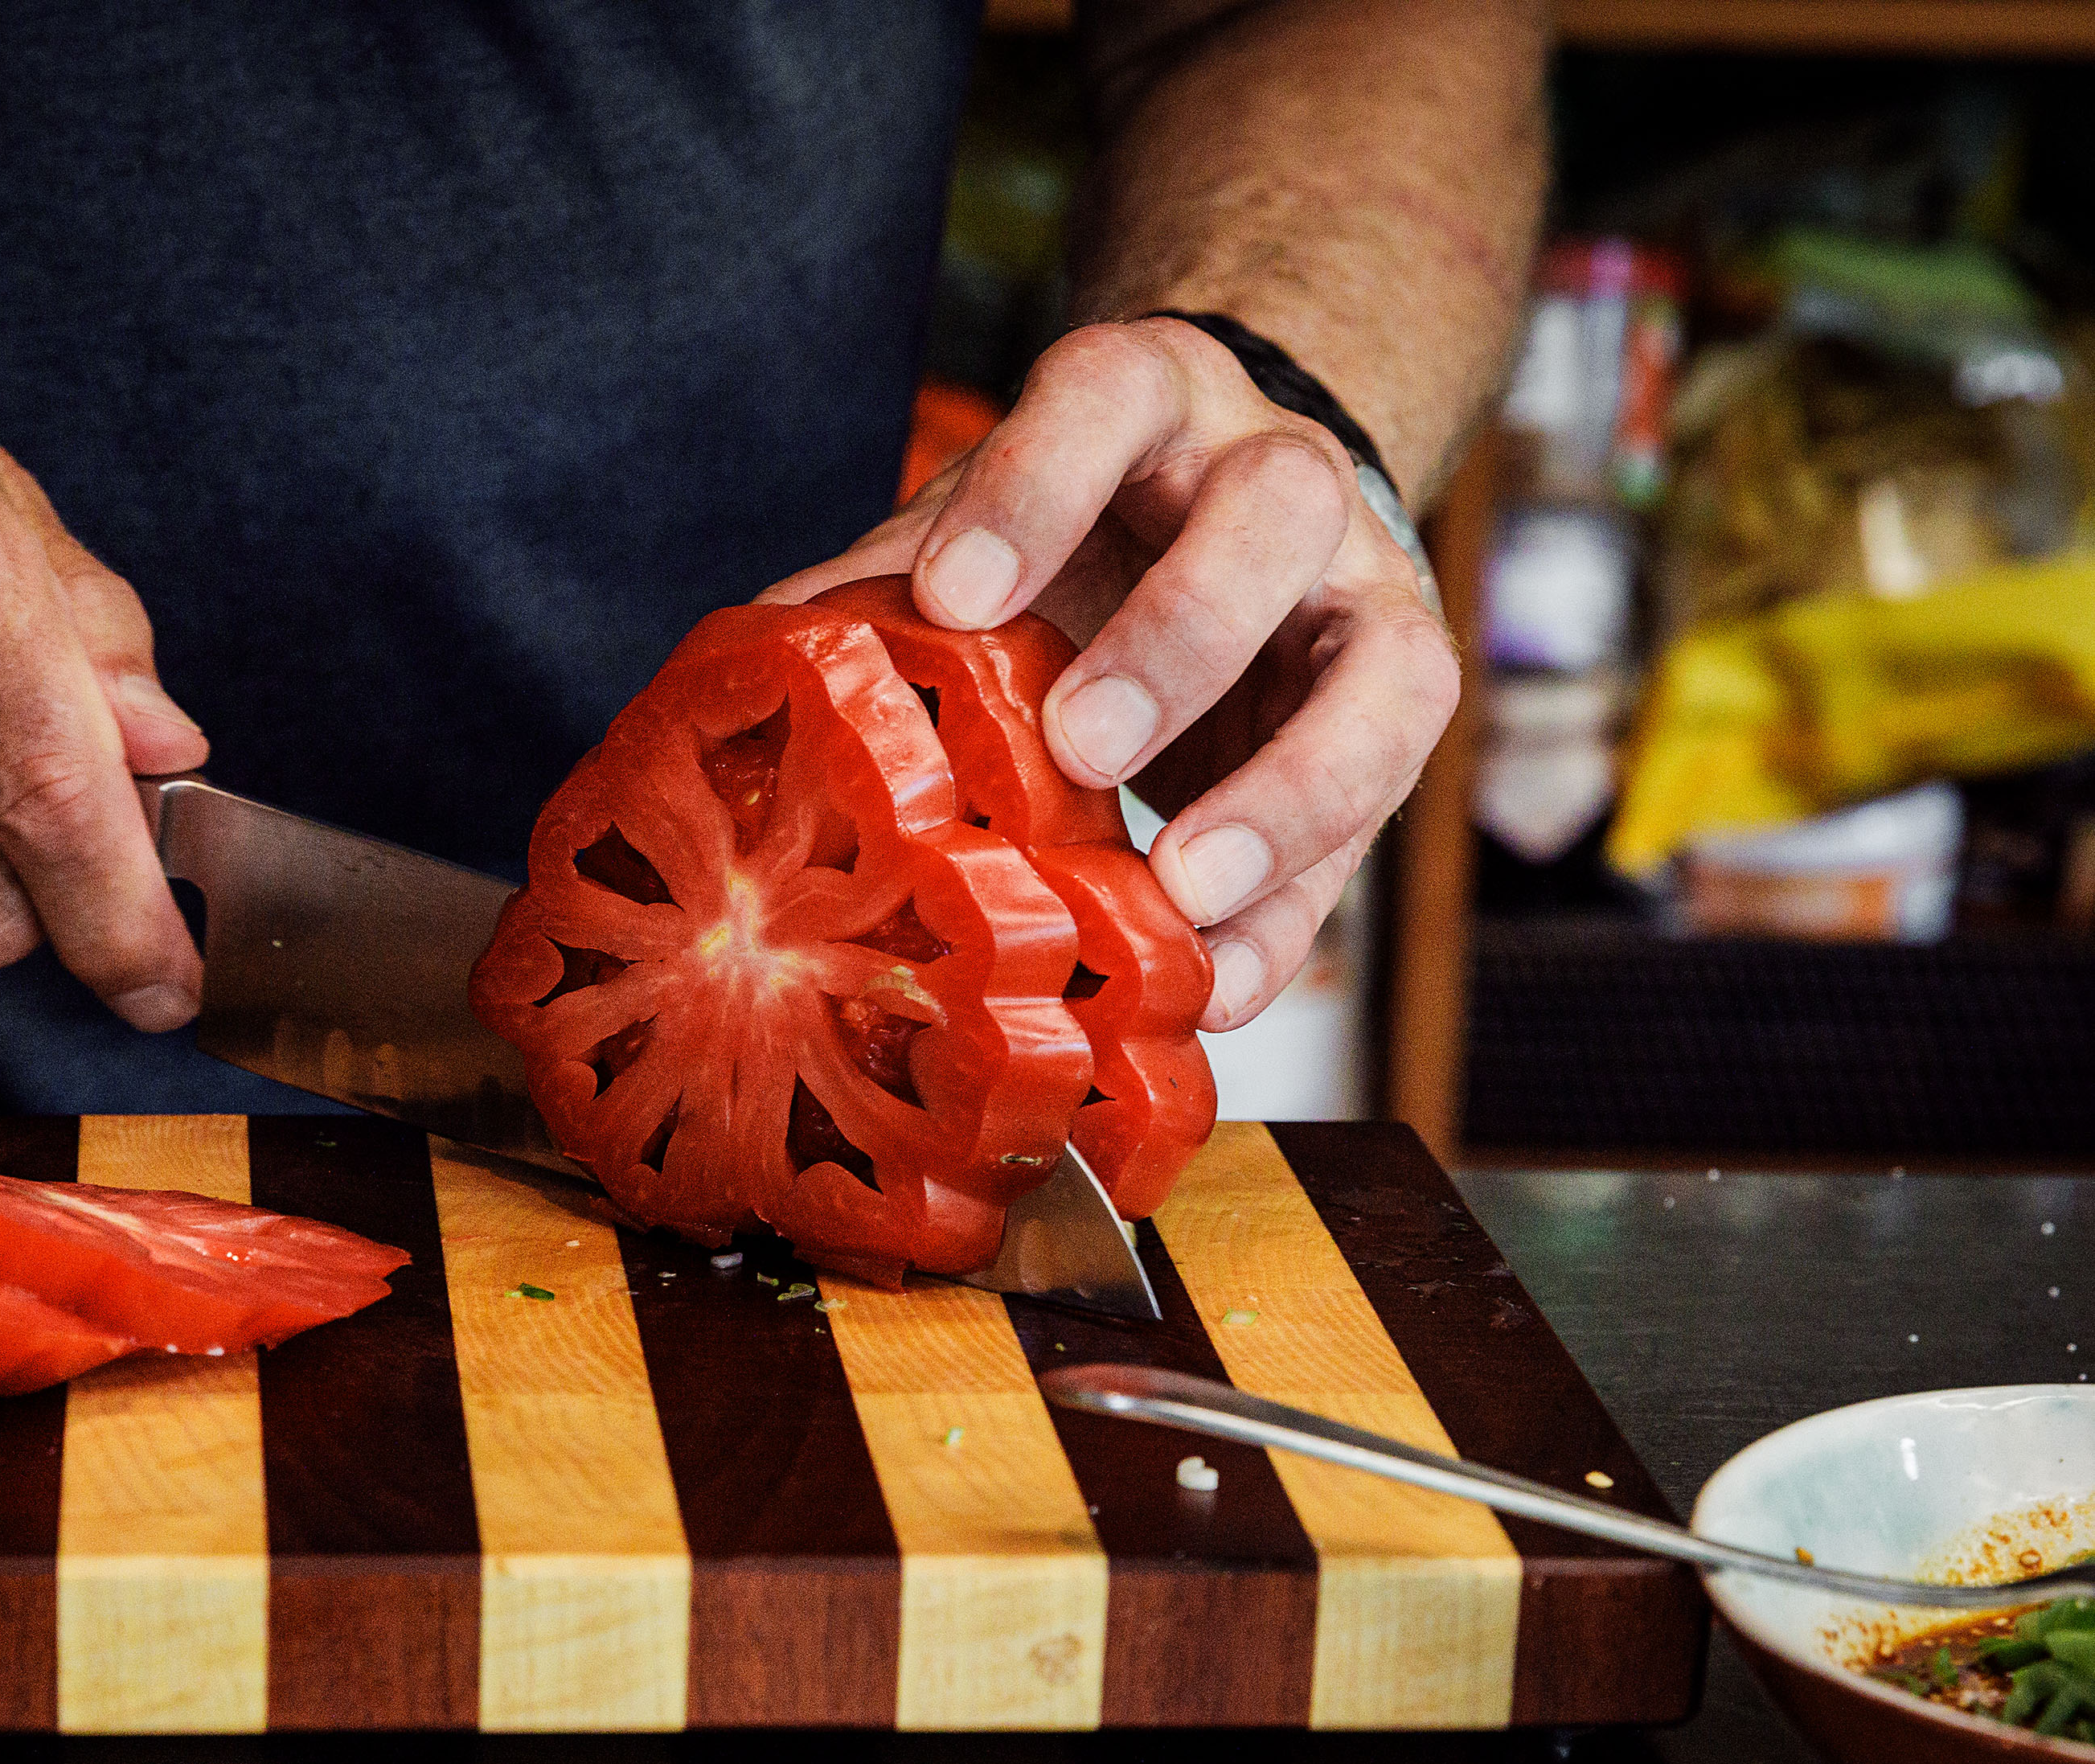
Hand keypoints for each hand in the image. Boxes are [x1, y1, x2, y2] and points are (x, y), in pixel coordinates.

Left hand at [765, 317, 1458, 1032]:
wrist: (1238, 535)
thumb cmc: (1082, 535)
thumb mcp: (982, 536)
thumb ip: (881, 592)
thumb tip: (752, 677)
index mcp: (1155, 405)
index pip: (1108, 393)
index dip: (1034, 487)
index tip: (952, 598)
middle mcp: (1283, 479)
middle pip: (1278, 506)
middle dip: (1182, 631)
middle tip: (1082, 745)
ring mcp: (1366, 598)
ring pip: (1389, 664)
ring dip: (1288, 790)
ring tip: (1182, 889)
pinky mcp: (1396, 724)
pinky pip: (1376, 823)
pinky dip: (1291, 918)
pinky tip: (1213, 986)